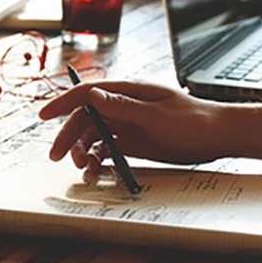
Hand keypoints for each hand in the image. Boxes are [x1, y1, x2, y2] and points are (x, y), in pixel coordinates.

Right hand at [39, 81, 228, 172]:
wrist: (218, 136)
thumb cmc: (194, 121)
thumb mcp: (157, 115)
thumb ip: (124, 107)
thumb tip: (94, 95)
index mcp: (128, 92)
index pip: (87, 93)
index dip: (62, 102)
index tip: (43, 114)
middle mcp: (124, 106)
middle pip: (85, 118)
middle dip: (68, 136)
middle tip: (57, 156)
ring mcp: (128, 124)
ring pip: (93, 136)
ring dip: (82, 151)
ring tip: (84, 169)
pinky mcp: (134, 141)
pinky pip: (107, 149)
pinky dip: (97, 159)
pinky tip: (96, 171)